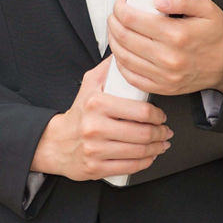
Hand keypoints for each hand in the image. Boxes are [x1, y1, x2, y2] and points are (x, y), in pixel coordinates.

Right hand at [30, 58, 171, 181]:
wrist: (57, 142)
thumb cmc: (79, 113)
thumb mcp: (89, 85)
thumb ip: (108, 69)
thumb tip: (124, 54)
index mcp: (96, 104)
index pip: (140, 111)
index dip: (158, 115)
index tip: (161, 116)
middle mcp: (94, 127)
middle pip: (143, 133)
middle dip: (161, 133)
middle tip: (165, 131)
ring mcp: (95, 149)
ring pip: (139, 152)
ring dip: (157, 148)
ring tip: (161, 143)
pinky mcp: (96, 168)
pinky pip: (130, 167)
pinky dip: (146, 162)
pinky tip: (149, 155)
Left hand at [107, 0, 222, 96]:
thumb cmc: (215, 36)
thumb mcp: (206, 8)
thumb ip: (182, 0)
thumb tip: (159, 1)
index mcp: (177, 35)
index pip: (133, 20)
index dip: (120, 9)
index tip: (120, 5)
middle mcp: (169, 57)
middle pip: (124, 38)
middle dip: (113, 23)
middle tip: (115, 16)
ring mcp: (165, 76)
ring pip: (124, 57)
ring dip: (113, 42)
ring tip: (115, 31)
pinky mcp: (163, 88)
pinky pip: (132, 78)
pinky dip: (121, 65)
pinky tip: (122, 53)